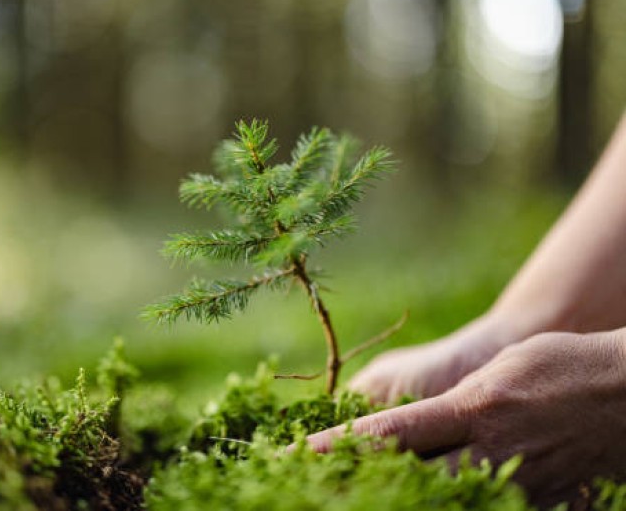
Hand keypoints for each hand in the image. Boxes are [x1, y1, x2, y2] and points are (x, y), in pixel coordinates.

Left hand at [304, 331, 625, 506]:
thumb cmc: (560, 365)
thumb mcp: (498, 373)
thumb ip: (452, 406)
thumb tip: (409, 432)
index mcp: (473, 409)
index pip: (392, 434)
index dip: (341, 448)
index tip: (301, 455)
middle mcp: (491, 453)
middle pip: (411, 482)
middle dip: (364, 487)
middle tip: (322, 489)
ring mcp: (521, 488)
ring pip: (448, 506)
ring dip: (407, 501)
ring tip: (368, 495)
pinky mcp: (547, 509)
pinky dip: (465, 507)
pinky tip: (442, 501)